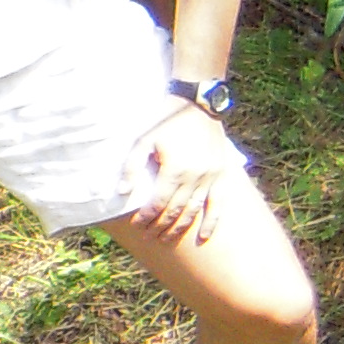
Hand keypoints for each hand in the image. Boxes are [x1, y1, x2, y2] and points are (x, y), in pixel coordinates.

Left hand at [128, 102, 238, 244]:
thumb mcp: (143, 139)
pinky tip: (204, 236)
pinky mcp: (222, 174)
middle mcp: (195, 177)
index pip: (159, 202)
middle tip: (149, 237)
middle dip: (161, 225)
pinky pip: (218, 204)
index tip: (137, 225)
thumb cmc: (165, 121)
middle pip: (176, 210)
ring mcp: (211, 177)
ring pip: (195, 210)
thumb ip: (132, 166)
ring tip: (166, 238)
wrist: (197, 105)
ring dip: (181, 227)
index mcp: (174, 169)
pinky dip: (211, 222)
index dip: (147, 216)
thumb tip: (122, 191)